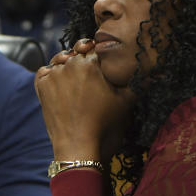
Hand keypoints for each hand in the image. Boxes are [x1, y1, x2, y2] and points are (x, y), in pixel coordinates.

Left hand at [35, 39, 134, 161]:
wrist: (78, 145)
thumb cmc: (104, 124)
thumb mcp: (126, 101)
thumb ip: (138, 82)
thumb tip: (153, 72)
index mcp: (91, 63)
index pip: (96, 49)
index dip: (100, 56)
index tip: (100, 67)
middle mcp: (71, 63)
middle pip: (77, 53)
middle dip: (83, 60)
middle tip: (89, 78)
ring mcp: (54, 74)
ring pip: (60, 60)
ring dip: (66, 66)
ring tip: (75, 82)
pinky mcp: (41, 86)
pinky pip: (44, 71)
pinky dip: (50, 74)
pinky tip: (60, 85)